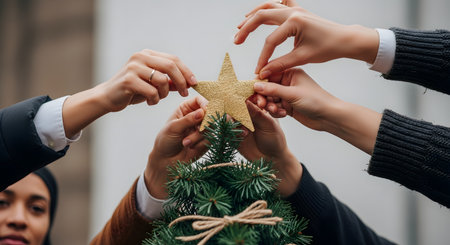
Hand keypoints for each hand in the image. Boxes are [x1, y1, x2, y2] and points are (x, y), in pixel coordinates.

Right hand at [96, 49, 196, 111]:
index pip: (174, 59)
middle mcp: (140, 57)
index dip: (186, 71)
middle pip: (171, 66)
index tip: (194, 83)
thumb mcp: (152, 84)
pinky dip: (155, 100)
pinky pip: (152, 91)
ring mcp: (133, 67)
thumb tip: (189, 82)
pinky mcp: (128, 80)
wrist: (108, 97)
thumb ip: (168, 81)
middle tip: (185, 93)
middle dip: (181, 81)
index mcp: (147, 54)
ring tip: (157, 98)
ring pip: (162, 80)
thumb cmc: (132, 91)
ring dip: (164, 93)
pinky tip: (149, 102)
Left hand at [145, 96, 208, 198]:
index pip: (200, 100)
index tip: (205, 111)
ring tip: (185, 142)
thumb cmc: (165, 141)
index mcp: (186, 109)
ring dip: (199, 136)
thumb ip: (188, 119)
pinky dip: (201, 143)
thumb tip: (202, 112)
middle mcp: (196, 117)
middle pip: (210, 112)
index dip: (204, 104)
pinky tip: (191, 147)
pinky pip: (211, 138)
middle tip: (198, 129)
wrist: (166, 161)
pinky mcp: (207, 140)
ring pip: (211, 126)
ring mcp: (202, 128)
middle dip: (204, 122)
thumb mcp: (173, 128)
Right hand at [234, 1, 377, 77]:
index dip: (262, 57)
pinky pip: (277, 4)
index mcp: (295, 21)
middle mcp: (293, 12)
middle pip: (262, 16)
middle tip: (236, 41)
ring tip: (240, 27)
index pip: (270, 40)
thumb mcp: (303, 58)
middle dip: (247, 29)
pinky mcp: (297, 11)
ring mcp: (294, 9)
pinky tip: (257, 15)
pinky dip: (266, 9)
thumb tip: (263, 73)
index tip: (258, 70)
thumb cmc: (328, 47)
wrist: (345, 39)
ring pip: (267, 7)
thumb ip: (280, 64)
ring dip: (252, 16)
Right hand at [238, 101, 301, 196]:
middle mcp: (247, 113)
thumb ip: (257, 113)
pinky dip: (232, 129)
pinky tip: (243, 135)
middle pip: (236, 104)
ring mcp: (239, 123)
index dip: (244, 96)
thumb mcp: (269, 125)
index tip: (241, 97)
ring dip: (234, 119)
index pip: (249, 97)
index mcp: (258, 107)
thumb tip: (245, 100)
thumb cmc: (275, 140)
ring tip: (245, 128)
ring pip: (230, 115)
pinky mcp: (233, 133)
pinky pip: (227, 127)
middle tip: (239, 111)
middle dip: (236, 107)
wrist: (272, 160)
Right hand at [253, 68, 381, 153]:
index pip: (269, 74)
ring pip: (270, 99)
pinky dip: (276, 111)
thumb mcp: (292, 94)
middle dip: (263, 96)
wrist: (329, 117)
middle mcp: (288, 82)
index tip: (251, 91)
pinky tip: (282, 114)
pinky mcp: (288, 106)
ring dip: (270, 105)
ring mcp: (287, 94)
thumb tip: (255, 85)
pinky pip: (275, 107)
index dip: (259, 83)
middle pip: (267, 88)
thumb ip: (273, 89)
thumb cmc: (316, 101)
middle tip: (261, 104)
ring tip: (275, 110)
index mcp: (290, 73)